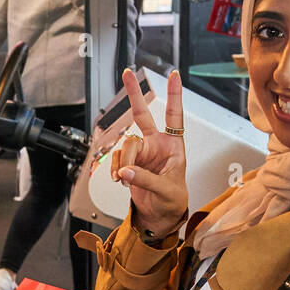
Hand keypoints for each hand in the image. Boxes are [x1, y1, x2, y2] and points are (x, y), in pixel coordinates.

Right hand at [110, 68, 188, 234]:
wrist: (159, 215)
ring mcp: (140, 153)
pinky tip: (121, 179)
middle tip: (127, 73)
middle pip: (142, 114)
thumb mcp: (166, 190)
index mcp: (173, 146)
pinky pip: (116, 159)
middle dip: (134, 93)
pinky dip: (115, 170)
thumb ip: (145, 179)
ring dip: (123, 162)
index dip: (174, 95)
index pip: (174, 117)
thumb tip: (125, 171)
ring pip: (125, 145)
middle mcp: (156, 145)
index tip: (174, 75)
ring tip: (126, 179)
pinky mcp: (128, 162)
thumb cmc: (172, 200)